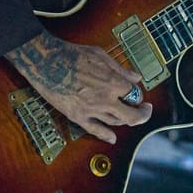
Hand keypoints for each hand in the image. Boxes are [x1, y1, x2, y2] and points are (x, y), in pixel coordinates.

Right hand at [6, 32, 151, 143]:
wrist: (47, 63)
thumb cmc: (73, 55)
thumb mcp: (101, 55)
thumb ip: (120, 69)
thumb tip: (136, 77)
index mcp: (112, 82)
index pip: (134, 94)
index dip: (138, 94)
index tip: (136, 93)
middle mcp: (105, 99)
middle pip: (131, 115)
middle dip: (142, 114)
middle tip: (145, 110)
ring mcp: (91, 110)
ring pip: (115, 122)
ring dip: (125, 120)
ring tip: (128, 116)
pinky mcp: (77, 116)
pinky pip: (95, 130)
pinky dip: (106, 136)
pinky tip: (112, 138)